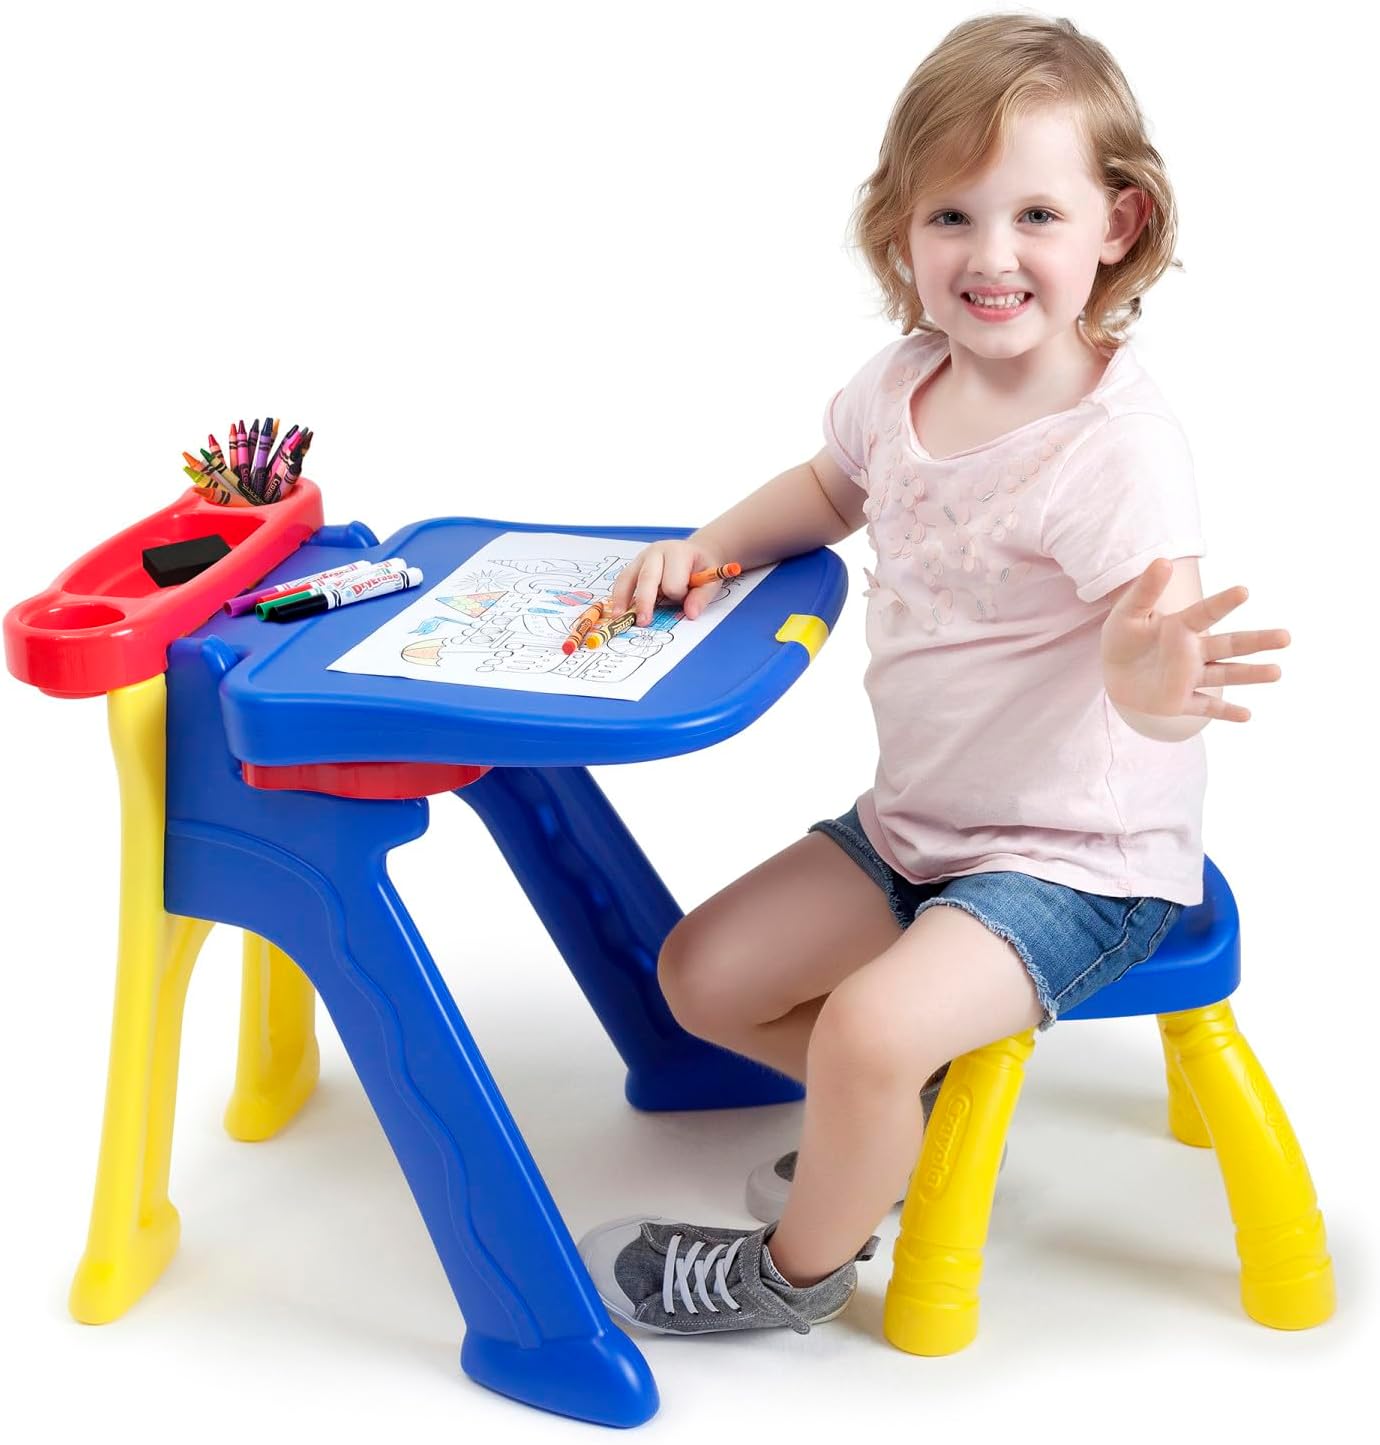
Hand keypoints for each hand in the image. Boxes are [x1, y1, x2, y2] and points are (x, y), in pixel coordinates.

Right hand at [606, 540, 724, 625]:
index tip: (683, 598)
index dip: (677, 595)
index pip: (672, 582)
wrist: (695, 552)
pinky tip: (617, 609)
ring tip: (619, 616)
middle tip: (643, 622)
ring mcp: (642, 557)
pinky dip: (619, 595)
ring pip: (628, 577)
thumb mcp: (710, 580)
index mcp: (677, 552)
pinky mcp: (634, 565)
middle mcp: (657, 551)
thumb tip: (690, 613)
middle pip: (647, 578)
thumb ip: (701, 597)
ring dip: (622, 598)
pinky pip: (623, 580)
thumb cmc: (702, 566)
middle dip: (644, 602)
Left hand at [1101, 557, 1289, 722]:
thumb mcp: (1128, 612)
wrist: (1113, 672)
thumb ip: (1146, 590)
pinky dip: (1224, 712)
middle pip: (1229, 644)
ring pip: (1224, 674)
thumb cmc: (1123, 638)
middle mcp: (1192, 651)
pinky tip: (1246, 715)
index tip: (1244, 591)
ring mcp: (1189, 677)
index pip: (1206, 613)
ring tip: (1276, 672)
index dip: (1223, 602)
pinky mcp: (1180, 701)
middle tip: (1285, 637)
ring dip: (1250, 674)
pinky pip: (1205, 706)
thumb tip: (1163, 560)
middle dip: (1257, 641)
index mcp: (1181, 627)